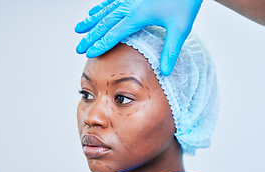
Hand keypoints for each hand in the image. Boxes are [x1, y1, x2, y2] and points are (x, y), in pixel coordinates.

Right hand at [75, 0, 202, 75]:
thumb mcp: (180, 27)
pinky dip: (101, 8)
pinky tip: (94, 11)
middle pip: (104, 24)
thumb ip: (171, 50)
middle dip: (90, 37)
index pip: (114, 34)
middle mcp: (130, 5)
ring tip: (79, 29)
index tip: (89, 53)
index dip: (100, 45)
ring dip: (91, 21)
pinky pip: (112, 1)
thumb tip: (166, 72)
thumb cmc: (185, 1)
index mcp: (138, 16)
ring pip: (105, 11)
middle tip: (79, 48)